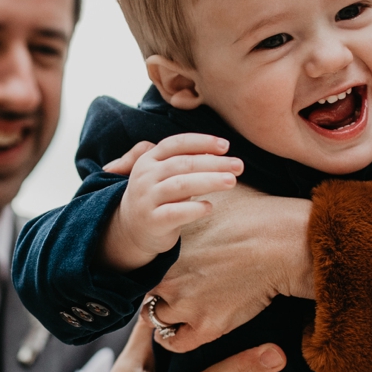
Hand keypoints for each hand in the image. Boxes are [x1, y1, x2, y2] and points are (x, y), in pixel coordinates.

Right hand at [99, 135, 242, 272]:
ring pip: (180, 185)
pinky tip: (210, 207)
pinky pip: (175, 213)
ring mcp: (147, 199)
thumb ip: (185, 161)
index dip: (202, 142)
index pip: (176, 144)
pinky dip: (194, 209)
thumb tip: (219, 152)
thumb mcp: (164, 174)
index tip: (226, 146)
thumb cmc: (158, 196)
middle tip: (238, 166)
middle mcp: (145, 177)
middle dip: (213, 163)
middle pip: (183, 164)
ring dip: (208, 181)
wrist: (132, 229)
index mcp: (149, 160)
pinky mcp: (153, 221)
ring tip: (231, 181)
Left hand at [141, 184, 313, 352]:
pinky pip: (174, 342)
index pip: (141, 265)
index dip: (152, 267)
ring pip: (154, 316)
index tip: (164, 268)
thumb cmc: (254, 212)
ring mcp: (184, 304)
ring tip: (182, 307)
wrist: (282, 242)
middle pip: (146, 290)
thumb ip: (189, 192)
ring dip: (166, 313)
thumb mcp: (212, 191)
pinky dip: (175, 337)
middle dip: (157, 290)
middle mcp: (166, 276)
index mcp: (164, 247)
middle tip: (174, 287)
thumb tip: (183, 178)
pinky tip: (185, 328)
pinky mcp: (206, 326)